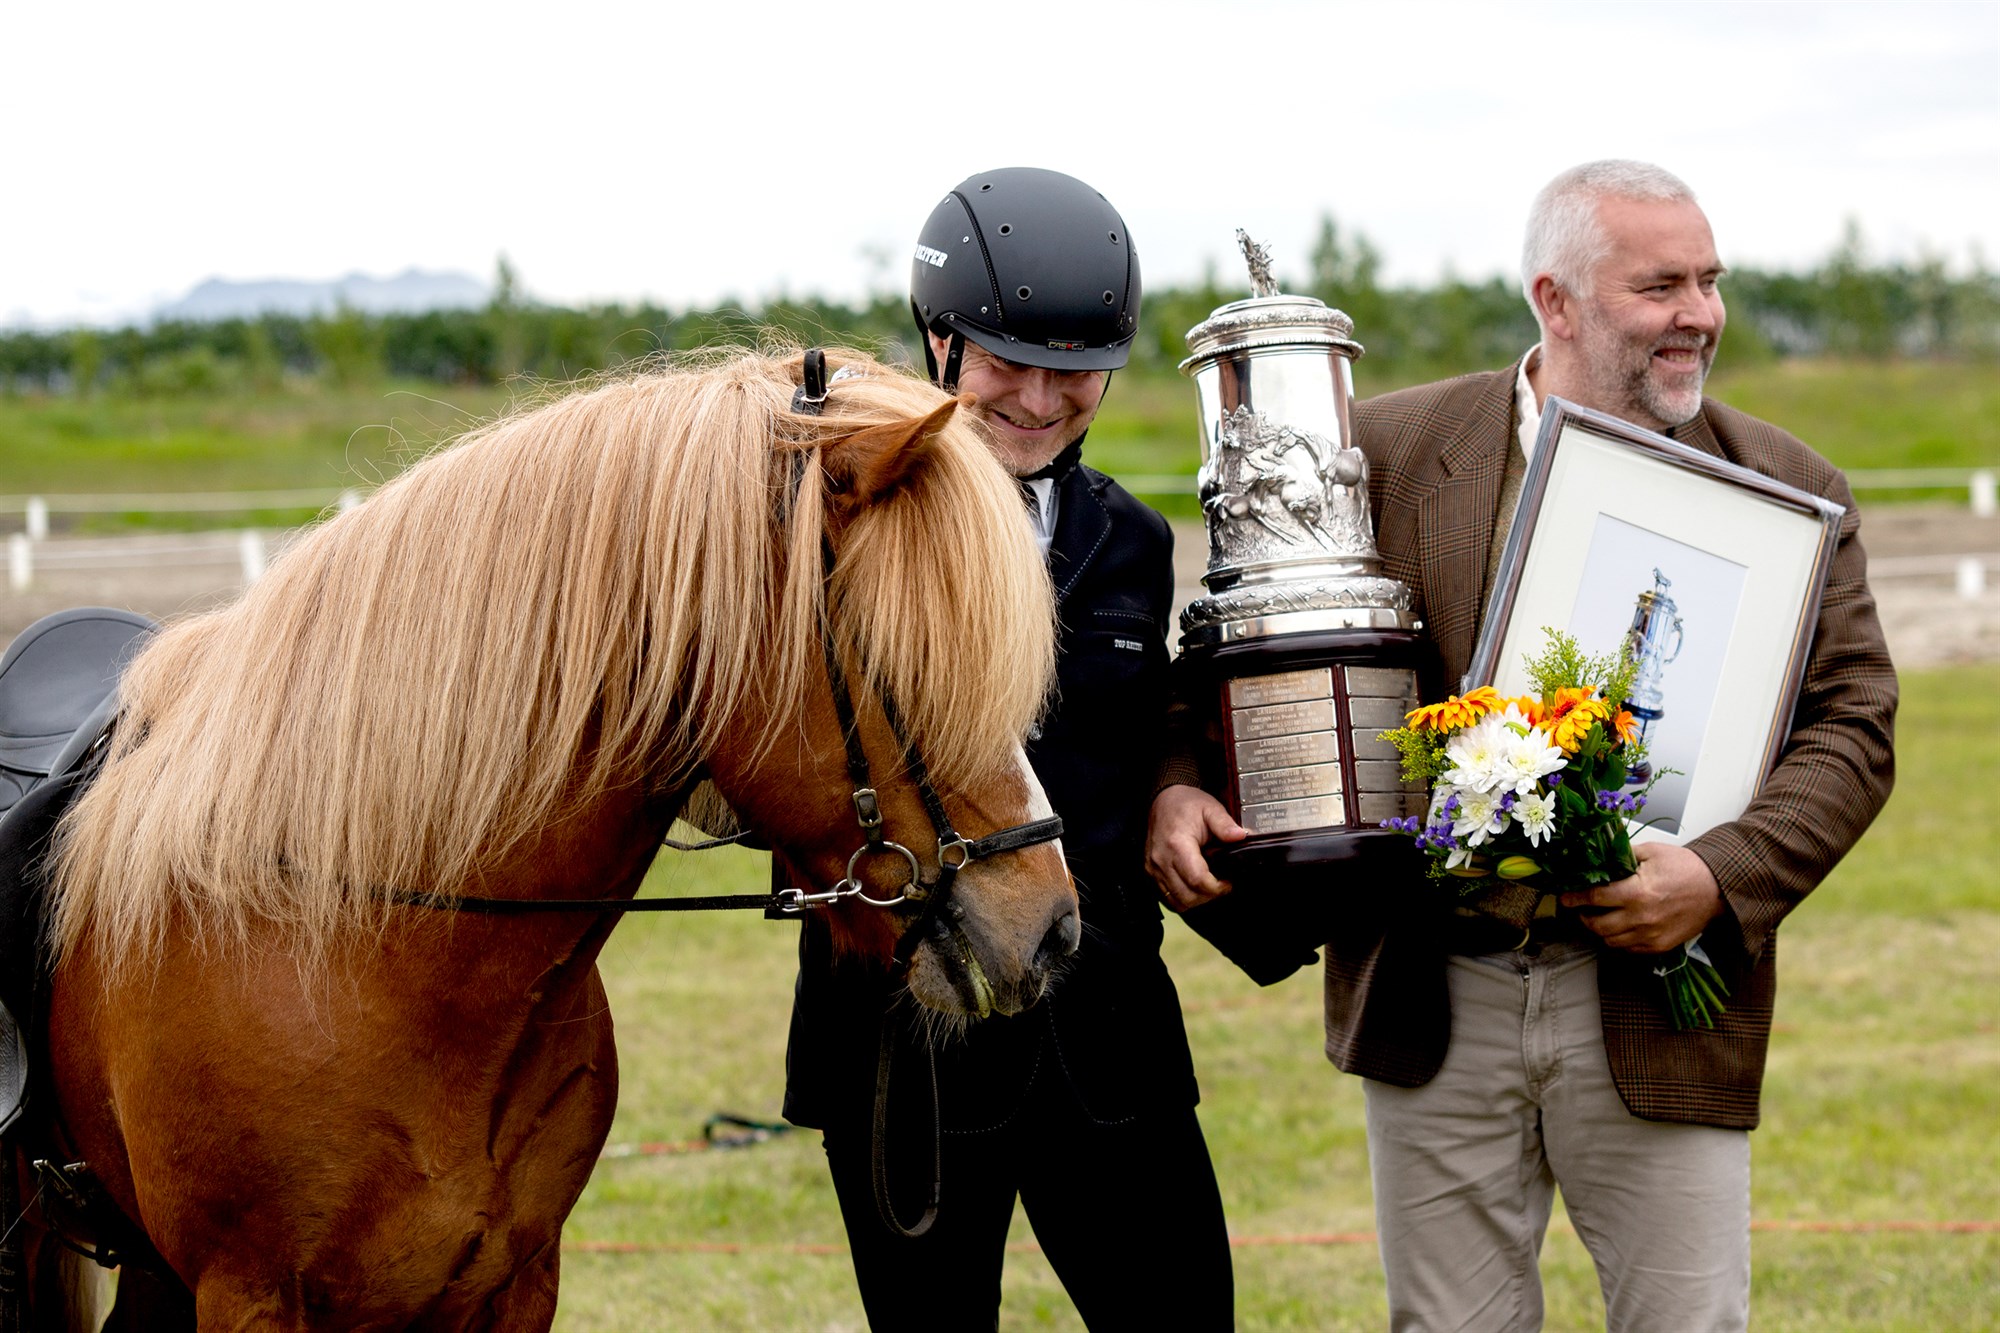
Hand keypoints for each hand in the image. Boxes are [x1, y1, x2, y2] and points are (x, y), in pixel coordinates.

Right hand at [1145, 784, 1247, 912]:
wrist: (1163, 800)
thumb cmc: (1185, 804)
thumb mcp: (1210, 808)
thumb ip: (1225, 824)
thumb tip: (1241, 836)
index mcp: (1177, 844)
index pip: (1197, 880)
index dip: (1217, 888)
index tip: (1228, 882)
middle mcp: (1162, 859)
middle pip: (1187, 896)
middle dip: (1209, 896)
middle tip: (1221, 885)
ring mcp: (1153, 868)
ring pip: (1177, 902)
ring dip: (1196, 900)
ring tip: (1208, 886)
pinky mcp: (1151, 873)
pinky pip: (1167, 897)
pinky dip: (1182, 898)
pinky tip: (1194, 887)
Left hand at [1559, 841, 1723, 954]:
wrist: (1717, 889)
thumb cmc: (1685, 868)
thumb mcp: (1652, 852)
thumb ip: (1623, 856)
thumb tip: (1601, 858)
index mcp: (1636, 892)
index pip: (1594, 898)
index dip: (1575, 898)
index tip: (1564, 898)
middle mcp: (1641, 917)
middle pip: (1597, 925)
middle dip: (1584, 918)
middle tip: (1581, 910)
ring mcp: (1651, 935)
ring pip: (1611, 941)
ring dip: (1600, 931)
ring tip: (1599, 919)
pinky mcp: (1660, 946)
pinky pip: (1629, 949)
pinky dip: (1619, 941)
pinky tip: (1619, 929)